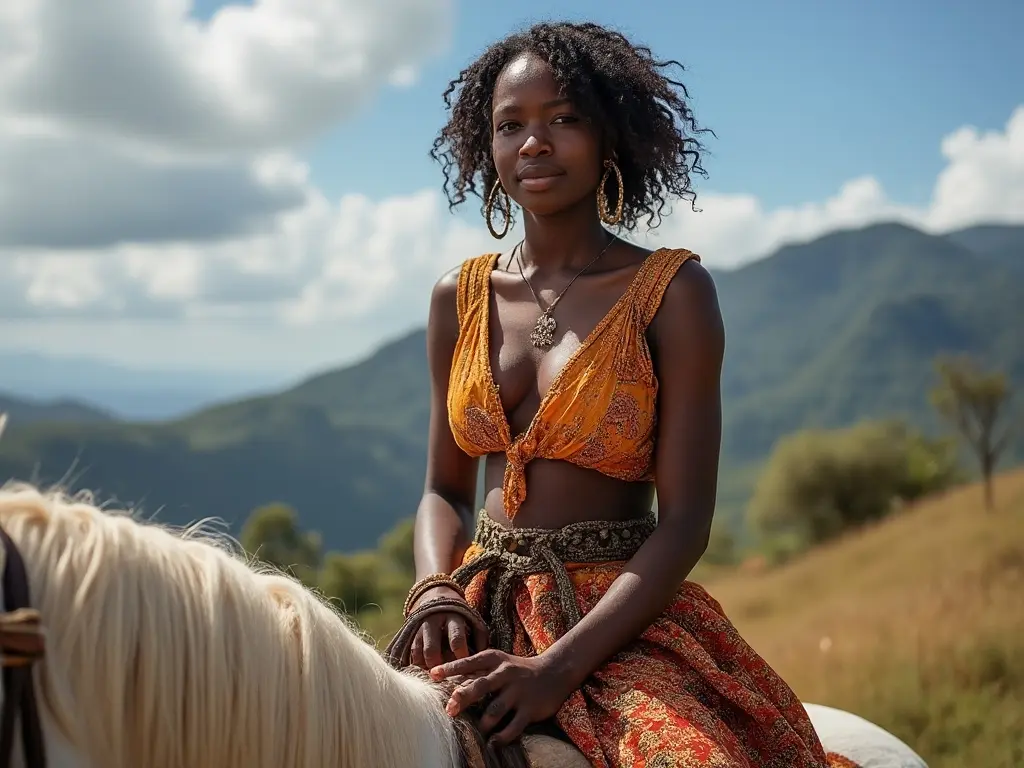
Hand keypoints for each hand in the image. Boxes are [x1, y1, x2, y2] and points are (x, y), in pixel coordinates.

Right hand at [409, 586, 488, 669]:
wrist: (435, 595)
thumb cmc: (459, 615)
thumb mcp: (472, 619)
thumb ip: (479, 635)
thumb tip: (485, 654)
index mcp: (453, 618)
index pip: (456, 639)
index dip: (460, 655)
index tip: (464, 668)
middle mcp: (433, 622)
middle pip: (432, 649)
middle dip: (438, 666)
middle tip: (445, 677)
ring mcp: (420, 627)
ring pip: (419, 652)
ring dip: (425, 667)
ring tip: (434, 678)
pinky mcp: (410, 632)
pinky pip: (411, 652)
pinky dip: (416, 664)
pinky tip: (423, 673)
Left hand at [429, 649, 573, 745]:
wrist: (555, 671)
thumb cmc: (518, 668)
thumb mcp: (499, 662)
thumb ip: (477, 670)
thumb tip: (446, 681)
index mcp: (495, 659)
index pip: (469, 662)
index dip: (450, 668)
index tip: (432, 675)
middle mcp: (506, 673)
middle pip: (480, 686)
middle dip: (463, 698)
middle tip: (450, 710)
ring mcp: (518, 691)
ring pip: (494, 710)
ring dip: (482, 723)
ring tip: (475, 731)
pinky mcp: (530, 709)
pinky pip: (513, 727)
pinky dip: (501, 737)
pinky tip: (492, 743)